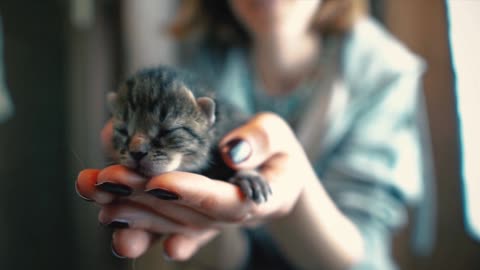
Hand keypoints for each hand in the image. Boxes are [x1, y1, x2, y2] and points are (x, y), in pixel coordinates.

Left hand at [76, 112, 315, 259]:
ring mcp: (208, 221)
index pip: (222, 201)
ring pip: (168, 222)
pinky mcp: (192, 217)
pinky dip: (139, 225)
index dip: (191, 194)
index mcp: (257, 198)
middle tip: (104, 180)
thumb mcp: (278, 135)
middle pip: (184, 214)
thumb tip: (232, 150)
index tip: (159, 184)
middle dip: (142, 198)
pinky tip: (109, 219)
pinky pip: (166, 225)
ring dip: (129, 210)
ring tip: (92, 191)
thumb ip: (260, 141)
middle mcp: (227, 216)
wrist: (277, 175)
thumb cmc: (278, 151)